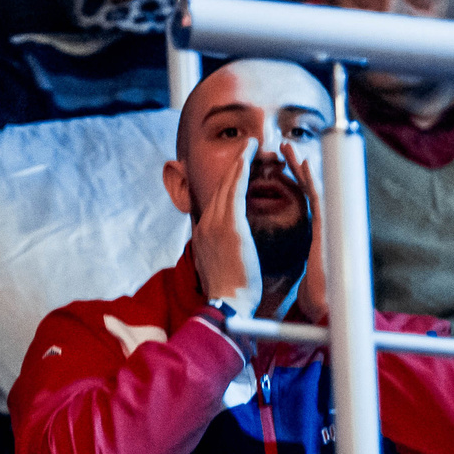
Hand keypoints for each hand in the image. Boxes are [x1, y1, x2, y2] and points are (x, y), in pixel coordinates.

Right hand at [190, 137, 262, 315]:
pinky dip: (242, 171)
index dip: (226, 183)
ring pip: (227, 185)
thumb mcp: (219, 272)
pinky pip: (236, 191)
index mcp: (203, 237)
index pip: (215, 202)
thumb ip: (221, 256)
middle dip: (232, 166)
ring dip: (239, 162)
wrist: (226, 307)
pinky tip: (250, 157)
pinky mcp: (229, 227)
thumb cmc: (229, 296)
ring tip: (249, 146)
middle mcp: (205, 226)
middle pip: (218, 188)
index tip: (236, 171)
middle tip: (244, 148)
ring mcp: (215, 225)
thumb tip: (225, 254)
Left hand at [284, 144, 328, 325]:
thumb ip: (303, 265)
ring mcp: (327, 227)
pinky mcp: (327, 230)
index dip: (293, 184)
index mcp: (316, 237)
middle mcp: (323, 228)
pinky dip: (311, 179)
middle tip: (283, 149)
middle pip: (308, 190)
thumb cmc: (317, 301)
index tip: (281, 169)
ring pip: (313, 188)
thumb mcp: (305, 276)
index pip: (303, 204)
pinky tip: (304, 162)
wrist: (328, 315)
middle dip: (295, 168)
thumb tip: (299, 266)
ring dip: (300, 166)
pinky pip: (319, 198)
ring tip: (288, 147)